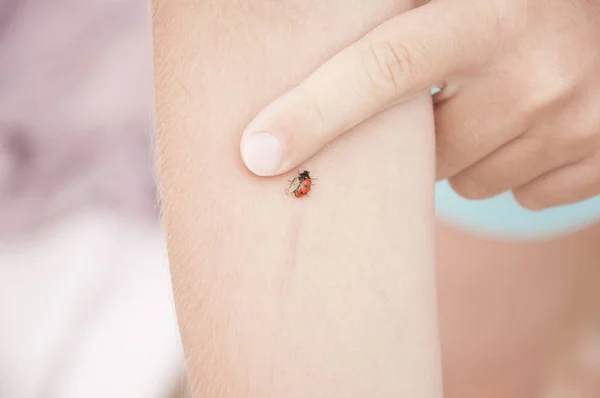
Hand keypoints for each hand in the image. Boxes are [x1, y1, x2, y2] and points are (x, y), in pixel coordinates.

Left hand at [239, 0, 599, 209]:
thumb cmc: (509, 2)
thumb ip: (387, 12)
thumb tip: (295, 23)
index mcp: (485, 14)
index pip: (382, 69)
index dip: (312, 114)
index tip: (256, 155)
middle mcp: (534, 72)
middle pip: (427, 151)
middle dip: (423, 134)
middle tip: (446, 89)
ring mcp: (575, 123)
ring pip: (471, 180)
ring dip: (470, 148)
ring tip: (497, 96)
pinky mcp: (599, 159)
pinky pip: (522, 193)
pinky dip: (515, 165)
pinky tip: (535, 119)